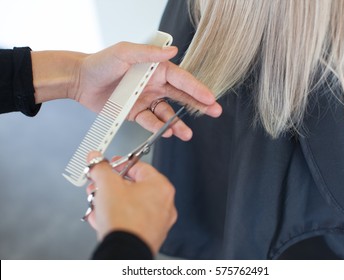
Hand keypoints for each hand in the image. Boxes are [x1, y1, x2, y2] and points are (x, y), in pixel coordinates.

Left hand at [72, 42, 221, 139]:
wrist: (80, 81)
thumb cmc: (101, 63)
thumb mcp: (125, 53)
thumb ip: (149, 53)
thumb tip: (173, 51)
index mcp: (155, 69)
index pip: (182, 80)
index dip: (198, 89)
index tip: (211, 98)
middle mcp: (154, 85)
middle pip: (181, 96)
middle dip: (199, 105)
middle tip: (214, 112)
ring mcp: (146, 100)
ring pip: (167, 113)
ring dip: (177, 124)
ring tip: (185, 133)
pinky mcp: (136, 113)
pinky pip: (151, 121)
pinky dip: (158, 127)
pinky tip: (166, 131)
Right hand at [85, 151, 176, 254]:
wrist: (124, 251)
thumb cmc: (125, 220)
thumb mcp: (108, 185)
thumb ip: (101, 168)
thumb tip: (96, 159)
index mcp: (161, 186)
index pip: (139, 166)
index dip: (119, 164)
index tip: (108, 165)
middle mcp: (165, 203)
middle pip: (134, 186)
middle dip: (110, 186)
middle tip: (99, 186)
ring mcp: (158, 221)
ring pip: (131, 204)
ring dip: (110, 201)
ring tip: (97, 203)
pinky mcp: (149, 235)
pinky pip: (132, 219)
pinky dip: (117, 217)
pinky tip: (102, 218)